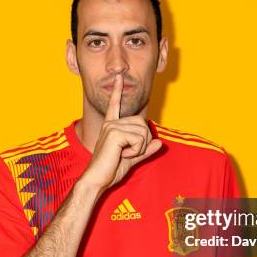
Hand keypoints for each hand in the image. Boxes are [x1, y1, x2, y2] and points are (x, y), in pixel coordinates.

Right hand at [80, 74, 162, 191]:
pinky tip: (122, 155)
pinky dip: (136, 150)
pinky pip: (139, 139)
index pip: (115, 105)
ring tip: (124, 154)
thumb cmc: (110, 170)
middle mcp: (111, 123)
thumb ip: (146, 150)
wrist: (97, 180)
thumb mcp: (132, 159)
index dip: (117, 91)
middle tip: (129, 152)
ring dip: (140, 148)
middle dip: (144, 141)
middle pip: (143, 123)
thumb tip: (159, 142)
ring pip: (143, 132)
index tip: (118, 77)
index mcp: (111, 126)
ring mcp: (112, 127)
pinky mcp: (114, 133)